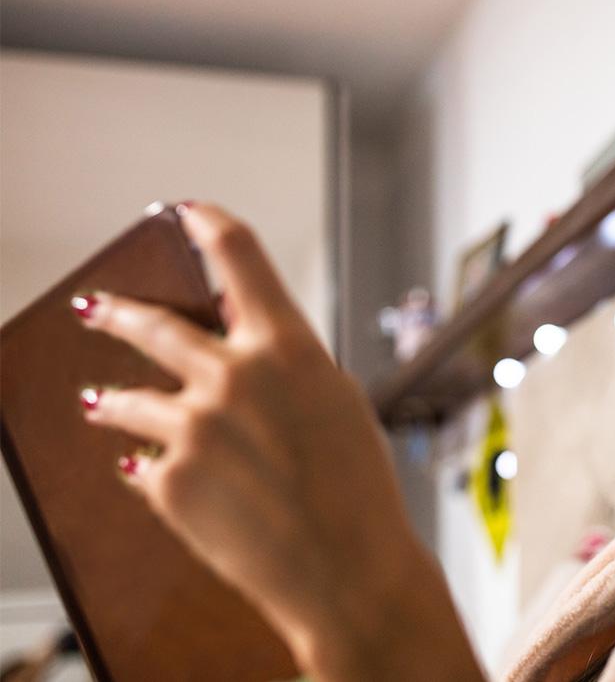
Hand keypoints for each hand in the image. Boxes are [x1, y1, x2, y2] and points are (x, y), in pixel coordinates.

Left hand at [73, 201, 419, 670]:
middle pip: (154, 325)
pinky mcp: (168, 481)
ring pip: (129, 398)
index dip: (208, 223)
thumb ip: (283, 365)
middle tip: (93, 306)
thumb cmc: (356, 487)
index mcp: (286, 346)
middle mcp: (233, 375)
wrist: (345, 569)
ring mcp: (193, 427)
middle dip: (117, 312)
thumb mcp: (333, 401)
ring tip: (97, 400)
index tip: (185, 210)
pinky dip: (149, 462)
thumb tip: (241, 348)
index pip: (238, 256)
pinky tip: (147, 469)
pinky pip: (143, 460)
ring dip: (112, 398)